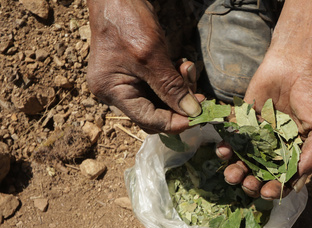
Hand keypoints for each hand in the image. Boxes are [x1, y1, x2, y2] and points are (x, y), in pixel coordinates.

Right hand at [86, 0, 200, 133]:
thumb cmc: (127, 20)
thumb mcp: (152, 55)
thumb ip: (171, 87)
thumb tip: (192, 112)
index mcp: (112, 92)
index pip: (148, 120)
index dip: (174, 122)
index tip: (198, 118)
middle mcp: (115, 93)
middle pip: (154, 115)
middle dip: (178, 106)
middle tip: (199, 96)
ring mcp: (124, 83)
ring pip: (159, 101)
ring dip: (178, 91)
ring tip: (188, 69)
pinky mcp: (134, 74)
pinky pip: (157, 87)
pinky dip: (172, 81)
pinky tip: (182, 66)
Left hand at [221, 59, 311, 199]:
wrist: (299, 58)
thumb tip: (299, 181)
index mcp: (298, 149)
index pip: (285, 176)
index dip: (276, 188)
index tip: (267, 193)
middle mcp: (278, 144)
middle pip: (262, 172)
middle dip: (253, 182)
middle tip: (248, 185)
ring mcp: (260, 132)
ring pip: (245, 158)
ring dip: (237, 170)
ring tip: (232, 175)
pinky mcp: (245, 118)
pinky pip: (233, 136)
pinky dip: (227, 146)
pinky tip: (224, 152)